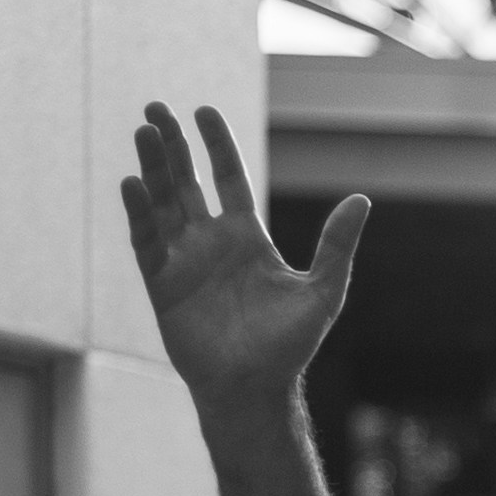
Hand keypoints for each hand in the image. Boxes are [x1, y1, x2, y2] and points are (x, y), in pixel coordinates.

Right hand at [120, 104, 367, 408]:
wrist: (254, 388)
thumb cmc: (289, 346)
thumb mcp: (322, 290)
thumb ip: (337, 244)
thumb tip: (362, 199)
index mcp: (246, 236)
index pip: (227, 178)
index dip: (215, 145)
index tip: (203, 111)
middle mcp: (210, 242)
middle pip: (186, 182)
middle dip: (173, 146)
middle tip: (157, 107)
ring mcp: (183, 261)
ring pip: (161, 203)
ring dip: (151, 168)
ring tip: (144, 130)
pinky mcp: (161, 284)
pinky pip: (146, 241)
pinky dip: (139, 212)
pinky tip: (133, 183)